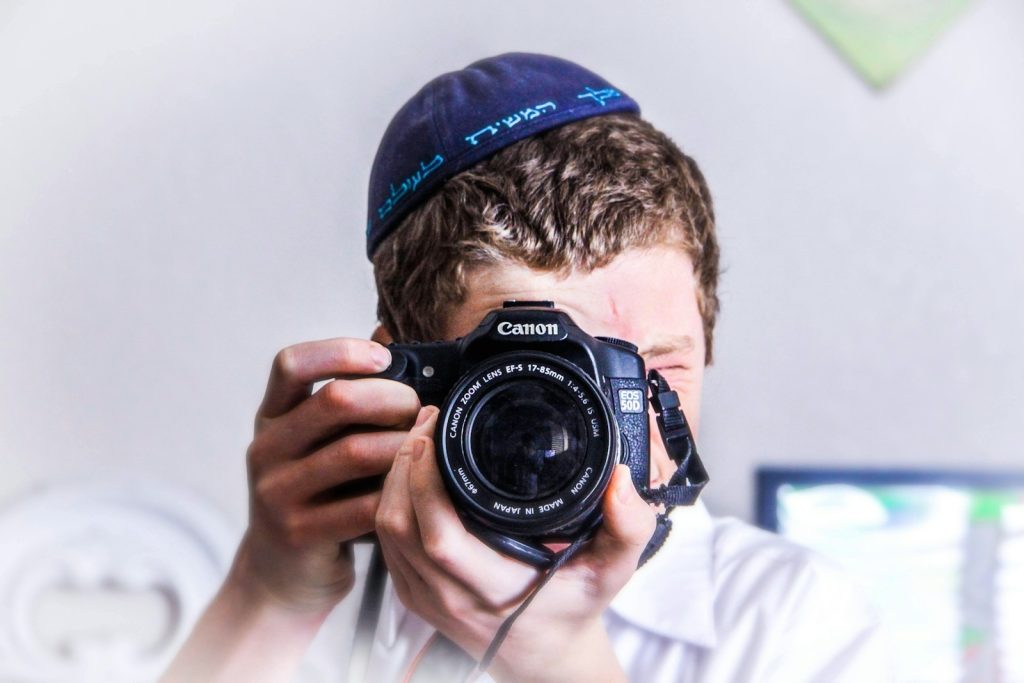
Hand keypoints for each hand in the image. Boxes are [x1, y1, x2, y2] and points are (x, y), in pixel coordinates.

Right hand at [233, 338, 420, 612]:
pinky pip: (364, 504)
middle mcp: (267, 449)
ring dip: (404, 446)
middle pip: (336, 401)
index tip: (383, 358)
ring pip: (357, 451)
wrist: (285, 572)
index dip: (341, 351)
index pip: (291, 363)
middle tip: (419, 410)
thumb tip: (388, 337)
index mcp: (272, 416)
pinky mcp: (299, 533)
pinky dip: (397, 492)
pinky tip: (412, 490)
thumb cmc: (318, 494)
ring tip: (424, 448)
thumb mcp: (318, 442)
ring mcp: (278, 493)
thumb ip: (347, 398)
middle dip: (392, 398)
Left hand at [375, 407, 656, 682]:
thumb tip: (620, 480)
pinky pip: (385, 541)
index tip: (435, 435)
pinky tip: (410, 472)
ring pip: (384, 530)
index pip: (437, 535)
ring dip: (393, 478)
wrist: (546, 658)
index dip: (424, 481)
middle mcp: (450, 597)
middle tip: (428, 422)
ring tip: (420, 437)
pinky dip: (390, 499)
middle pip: (398, 523)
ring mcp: (425, 598)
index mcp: (493, 589)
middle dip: (404, 463)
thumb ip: (628, 527)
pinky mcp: (412, 594)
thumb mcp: (612, 571)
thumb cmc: (573, 610)